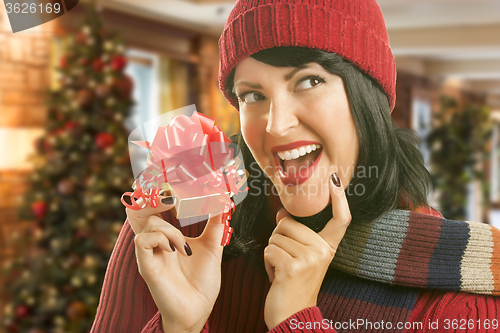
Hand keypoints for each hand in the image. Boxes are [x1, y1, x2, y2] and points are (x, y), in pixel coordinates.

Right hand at [127, 195, 224, 332]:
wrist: (197, 311)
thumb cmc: (201, 282)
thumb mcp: (212, 249)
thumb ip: (215, 225)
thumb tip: (224, 202)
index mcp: (169, 236)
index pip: (159, 206)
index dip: (165, 191)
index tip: (182, 183)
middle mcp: (157, 242)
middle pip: (143, 207)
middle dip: (155, 196)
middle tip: (174, 195)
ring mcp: (151, 253)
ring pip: (149, 223)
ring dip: (171, 229)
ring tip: (184, 246)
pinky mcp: (147, 266)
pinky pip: (142, 241)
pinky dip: (160, 239)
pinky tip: (174, 250)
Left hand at [263, 173, 350, 329]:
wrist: (293, 317)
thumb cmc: (294, 286)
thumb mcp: (300, 258)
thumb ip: (295, 236)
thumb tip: (282, 214)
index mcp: (328, 248)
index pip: (340, 220)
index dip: (340, 199)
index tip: (336, 180)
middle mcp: (323, 251)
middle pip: (287, 223)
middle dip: (278, 240)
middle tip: (285, 262)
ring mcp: (310, 259)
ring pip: (275, 236)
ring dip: (271, 254)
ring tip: (282, 271)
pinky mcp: (293, 267)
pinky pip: (269, 250)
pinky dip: (267, 263)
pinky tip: (276, 277)